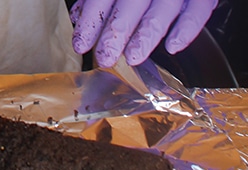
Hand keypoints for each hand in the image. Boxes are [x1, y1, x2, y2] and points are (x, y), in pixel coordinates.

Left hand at [70, 0, 217, 67]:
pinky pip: (198, 10)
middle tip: (105, 57)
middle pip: (130, 7)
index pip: (102, 0)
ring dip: (145, 36)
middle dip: (115, 34)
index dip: (91, 23)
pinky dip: (187, 29)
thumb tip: (78, 17)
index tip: (81, 46)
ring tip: (133, 57)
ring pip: (161, 11)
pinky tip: (173, 46)